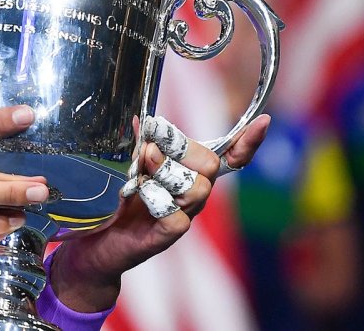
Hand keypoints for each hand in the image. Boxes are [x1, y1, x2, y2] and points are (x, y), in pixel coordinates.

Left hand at [48, 113, 270, 312]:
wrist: (101, 242)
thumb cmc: (121, 201)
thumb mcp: (130, 166)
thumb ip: (141, 144)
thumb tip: (141, 120)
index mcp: (190, 173)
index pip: (228, 157)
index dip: (247, 142)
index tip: (263, 122)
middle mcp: (193, 194)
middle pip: (209, 165)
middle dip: (179, 149)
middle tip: (147, 149)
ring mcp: (184, 215)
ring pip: (197, 189)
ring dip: (164, 172)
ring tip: (139, 173)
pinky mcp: (169, 235)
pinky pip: (177, 216)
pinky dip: (156, 202)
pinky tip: (139, 198)